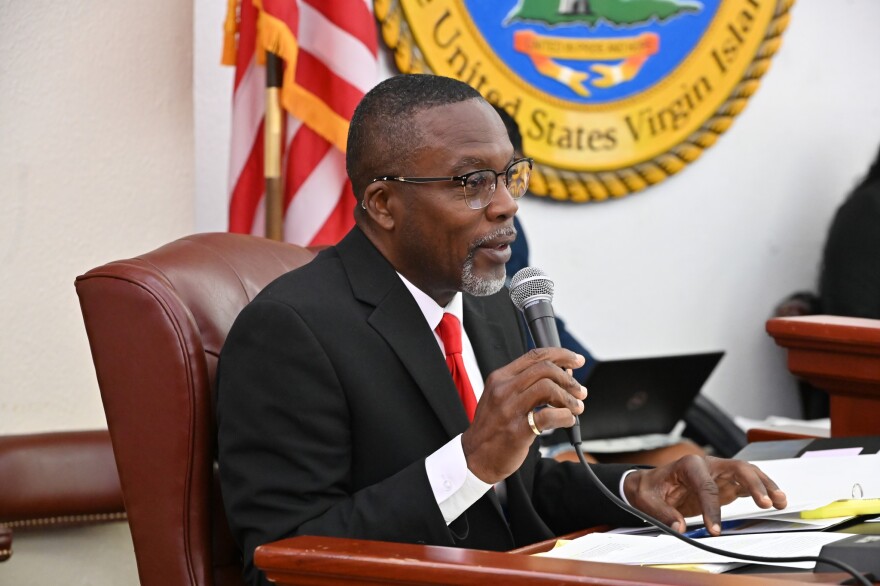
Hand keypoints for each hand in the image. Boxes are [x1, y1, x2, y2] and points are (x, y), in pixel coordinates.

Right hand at [462, 347, 586, 483]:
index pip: (535, 355)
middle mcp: (503, 390)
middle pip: (545, 369)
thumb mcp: (500, 397)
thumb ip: (526, 385)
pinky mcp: (517, 431)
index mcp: (500, 378)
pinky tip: (568, 421)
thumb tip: (563, 374)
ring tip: (577, 407)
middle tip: (580, 391)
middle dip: (569, 379)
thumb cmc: (492, 427)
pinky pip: (549, 416)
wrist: (474, 457)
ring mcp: (509, 409)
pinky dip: (565, 416)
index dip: (561, 355)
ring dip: (570, 398)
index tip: (577, 360)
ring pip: (548, 388)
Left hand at [623, 455, 787, 534]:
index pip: (706, 486)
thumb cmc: (649, 488)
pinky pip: (747, 484)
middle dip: (754, 484)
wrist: (649, 484)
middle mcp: (707, 465)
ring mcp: (718, 473)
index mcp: (688, 465)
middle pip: (737, 468)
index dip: (712, 509)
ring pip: (747, 473)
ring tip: (780, 502)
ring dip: (765, 486)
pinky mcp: (724, 484)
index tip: (715, 530)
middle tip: (765, 503)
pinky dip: (762, 491)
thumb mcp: (647, 500)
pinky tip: (774, 501)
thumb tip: (679, 528)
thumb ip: (663, 513)